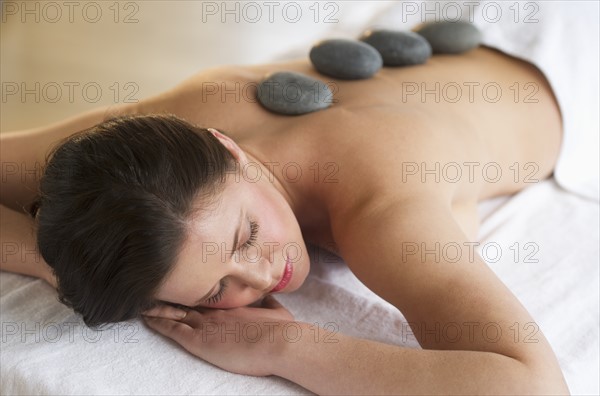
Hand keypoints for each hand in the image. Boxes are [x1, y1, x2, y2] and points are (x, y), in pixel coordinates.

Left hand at [142, 295, 293, 375]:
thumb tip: (269, 296)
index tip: (184, 281)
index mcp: (231, 305)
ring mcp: (204, 323)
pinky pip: (171, 329)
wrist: (278, 341)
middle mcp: (215, 310)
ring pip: (174, 311)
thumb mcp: (276, 311)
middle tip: (156, 287)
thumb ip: (268, 303)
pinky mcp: (197, 340)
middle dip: (171, 295)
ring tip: (143, 300)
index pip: (206, 295)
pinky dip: (157, 321)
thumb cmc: (280, 329)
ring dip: (158, 306)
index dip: (193, 289)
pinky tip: (145, 317)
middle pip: (187, 299)